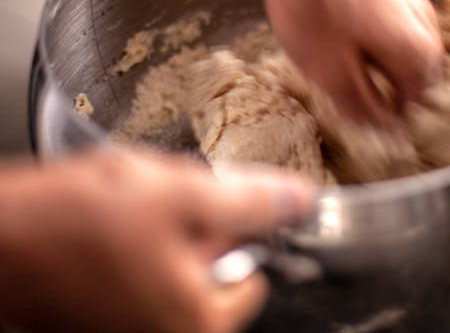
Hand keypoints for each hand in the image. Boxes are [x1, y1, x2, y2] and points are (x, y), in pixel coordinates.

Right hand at [0, 148, 312, 332]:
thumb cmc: (82, 218)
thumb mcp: (185, 196)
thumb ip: (253, 203)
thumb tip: (302, 200)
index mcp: (197, 323)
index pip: (253, 281)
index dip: (240, 235)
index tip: (217, 210)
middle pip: (213, 274)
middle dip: (198, 232)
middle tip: (165, 205)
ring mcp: (129, 329)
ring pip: (175, 268)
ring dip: (166, 233)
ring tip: (130, 211)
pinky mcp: (100, 317)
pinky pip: (141, 274)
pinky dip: (138, 246)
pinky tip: (110, 225)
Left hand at [196, 0, 443, 124]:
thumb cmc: (311, 1)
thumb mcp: (330, 72)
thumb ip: (362, 106)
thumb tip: (381, 128)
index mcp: (420, 51)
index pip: (419, 105)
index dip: (390, 119)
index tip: (362, 120)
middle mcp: (426, 23)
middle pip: (414, 76)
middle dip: (386, 91)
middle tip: (349, 97)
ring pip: (400, 48)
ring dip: (376, 65)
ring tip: (339, 68)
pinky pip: (388, 24)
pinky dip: (369, 39)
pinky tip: (338, 36)